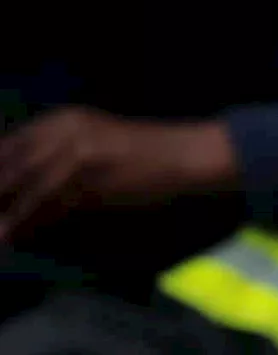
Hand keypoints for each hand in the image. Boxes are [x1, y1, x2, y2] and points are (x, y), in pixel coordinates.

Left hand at [0, 107, 238, 242]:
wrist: (181, 154)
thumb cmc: (138, 151)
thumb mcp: (90, 140)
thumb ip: (53, 153)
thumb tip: (12, 183)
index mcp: (63, 119)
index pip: (10, 144)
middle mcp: (66, 130)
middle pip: (13, 164)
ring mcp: (78, 152)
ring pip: (28, 187)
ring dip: (7, 214)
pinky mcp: (91, 177)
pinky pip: (51, 205)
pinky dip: (30, 223)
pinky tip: (17, 237)